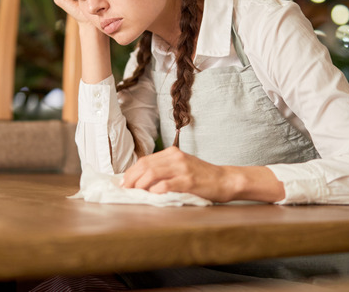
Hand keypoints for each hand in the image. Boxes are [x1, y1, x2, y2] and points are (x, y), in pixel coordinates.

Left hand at [121, 147, 236, 201]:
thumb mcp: (181, 167)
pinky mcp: (189, 181)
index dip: (131, 172)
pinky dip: (155, 191)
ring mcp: (182, 168)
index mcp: (172, 152)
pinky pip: (166, 185)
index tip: (123, 183)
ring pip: (152, 173)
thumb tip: (140, 180)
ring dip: (140, 185)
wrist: (225, 180)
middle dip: (131, 179)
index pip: (145, 160)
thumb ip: (164, 170)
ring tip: (136, 193)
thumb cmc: (202, 176)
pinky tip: (152, 196)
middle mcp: (176, 157)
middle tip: (125, 190)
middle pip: (145, 165)